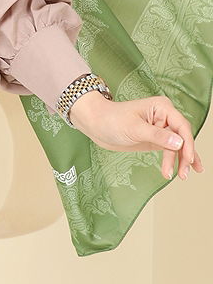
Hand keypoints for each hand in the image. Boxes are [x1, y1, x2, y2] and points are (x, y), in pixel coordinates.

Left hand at [67, 91, 203, 181]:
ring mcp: (161, 129)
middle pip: (182, 138)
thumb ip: (157, 136)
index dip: (188, 144)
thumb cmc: (111, 119)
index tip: (188, 159)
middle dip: (185, 155)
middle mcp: (164, 117)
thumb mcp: (134, 128)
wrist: (95, 124)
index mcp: (162, 107)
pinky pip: (170, 150)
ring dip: (181, 161)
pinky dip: (175, 160)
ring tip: (182, 176)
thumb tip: (179, 143)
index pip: (182, 126)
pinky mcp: (155, 140)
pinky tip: (181, 169)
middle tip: (184, 173)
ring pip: (178, 146)